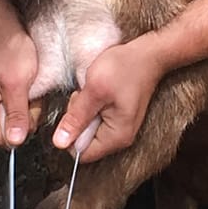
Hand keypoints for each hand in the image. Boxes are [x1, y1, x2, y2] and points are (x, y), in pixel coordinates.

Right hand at [0, 26, 39, 146]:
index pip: (4, 139)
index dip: (21, 128)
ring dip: (31, 106)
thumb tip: (15, 141)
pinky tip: (28, 85)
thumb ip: (16, 114)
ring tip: (28, 86)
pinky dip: (30, 100)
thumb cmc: (9, 52)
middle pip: (14, 132)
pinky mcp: (5, 99)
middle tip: (27, 92)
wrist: (6, 30)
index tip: (26, 106)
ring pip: (21, 121)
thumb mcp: (16, 84)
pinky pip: (23, 110)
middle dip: (27, 115)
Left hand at [51, 42, 167, 162]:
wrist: (147, 55)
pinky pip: (96, 120)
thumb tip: (60, 143)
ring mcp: (120, 128)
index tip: (77, 111)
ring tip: (93, 92)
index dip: (71, 134)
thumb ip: (76, 118)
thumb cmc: (125, 68)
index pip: (81, 153)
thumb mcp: (94, 91)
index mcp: (116, 136)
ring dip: (83, 112)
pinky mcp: (118, 118)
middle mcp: (120, 137)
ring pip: (88, 130)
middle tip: (86, 97)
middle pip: (84, 142)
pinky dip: (91, 107)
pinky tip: (98, 93)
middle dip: (77, 120)